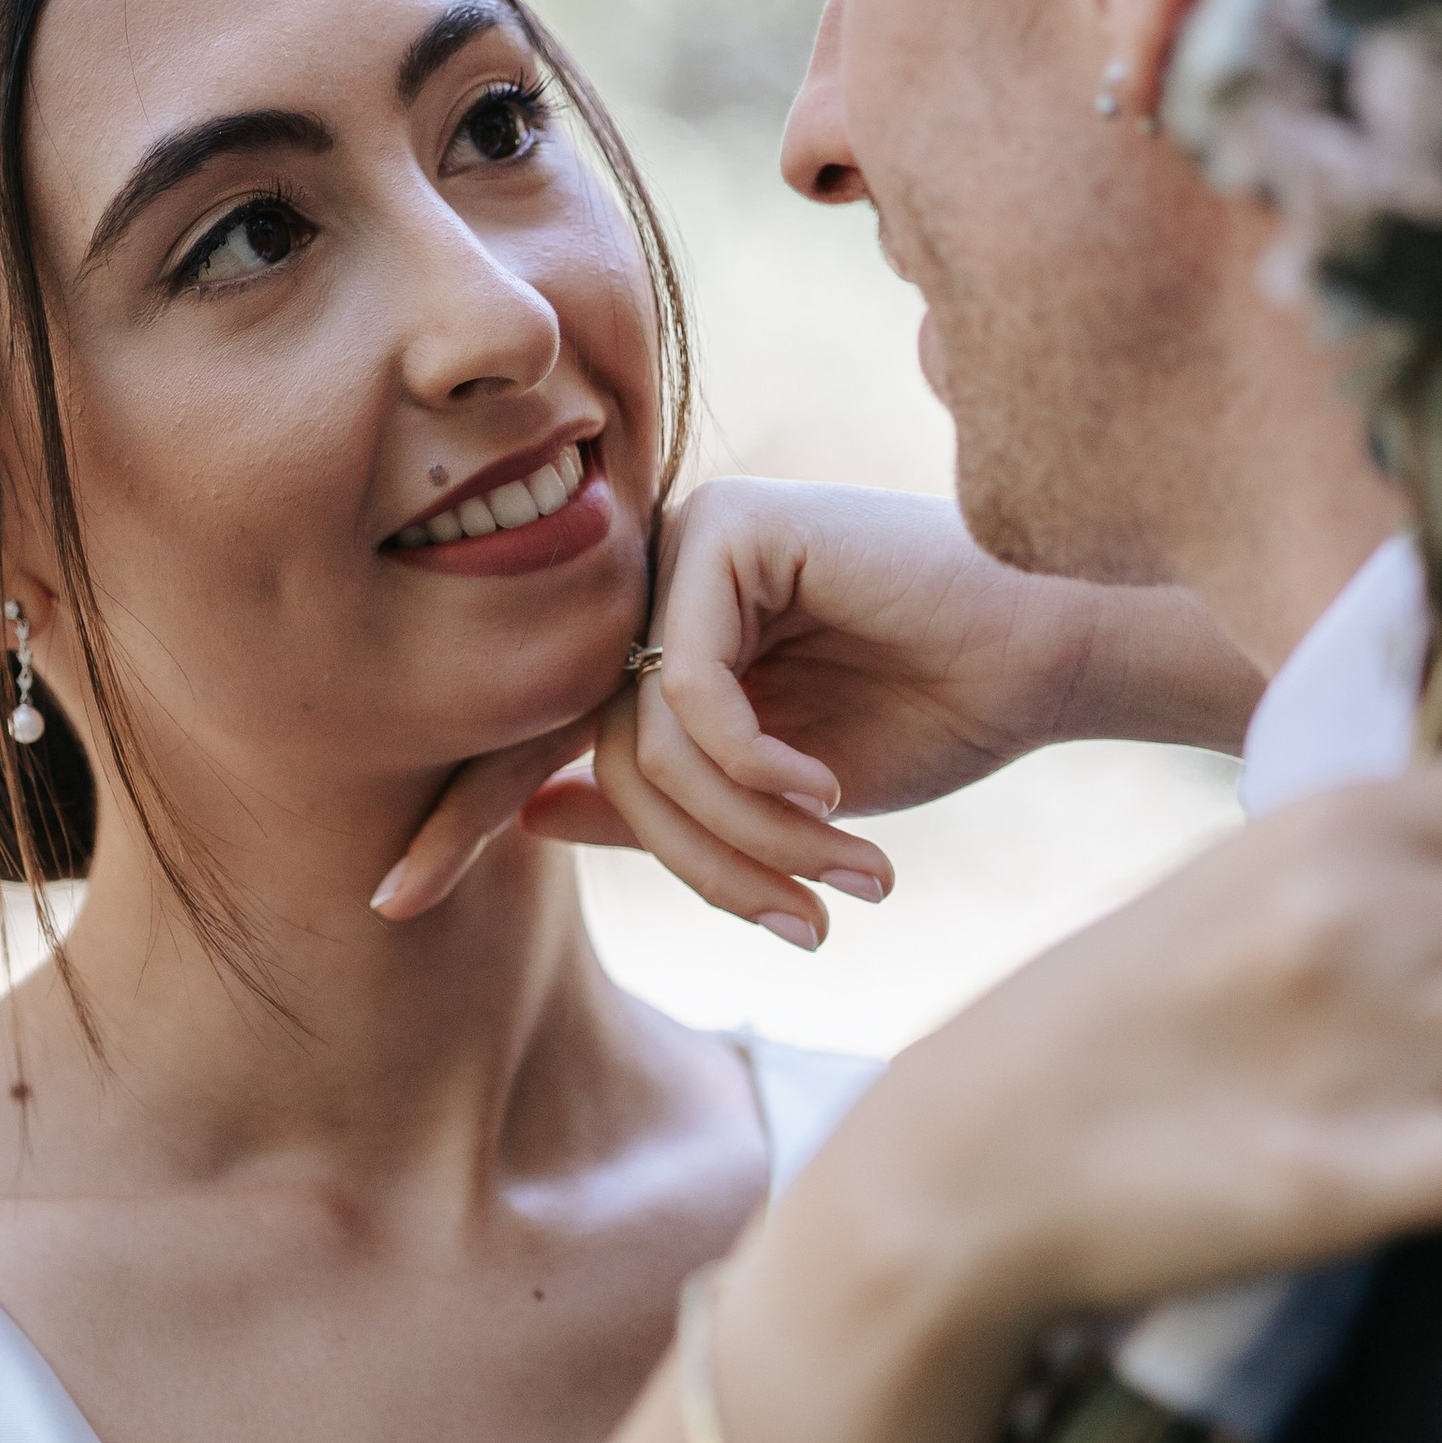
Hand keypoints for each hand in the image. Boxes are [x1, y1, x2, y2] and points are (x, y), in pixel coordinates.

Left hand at [370, 480, 1255, 934]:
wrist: (1052, 656)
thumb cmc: (933, 717)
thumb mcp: (778, 797)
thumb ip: (661, 800)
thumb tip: (533, 816)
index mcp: (659, 638)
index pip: (535, 728)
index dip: (462, 814)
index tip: (389, 900)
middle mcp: (657, 581)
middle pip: (597, 746)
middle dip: (659, 853)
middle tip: (693, 918)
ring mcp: (690, 543)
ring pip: (646, 732)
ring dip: (743, 828)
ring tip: (836, 874)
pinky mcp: (732, 524)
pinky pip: (691, 681)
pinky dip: (754, 759)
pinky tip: (827, 792)